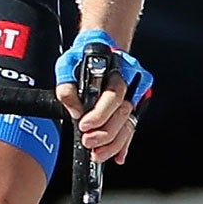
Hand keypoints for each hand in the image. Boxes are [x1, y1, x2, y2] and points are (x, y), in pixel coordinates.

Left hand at [54, 29, 150, 165]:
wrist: (100, 47)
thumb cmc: (84, 56)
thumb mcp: (67, 65)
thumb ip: (68, 88)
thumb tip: (76, 112)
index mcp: (115, 70)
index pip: (112, 96)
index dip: (99, 114)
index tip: (84, 125)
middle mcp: (130, 81)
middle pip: (122, 112)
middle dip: (105, 132)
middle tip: (89, 142)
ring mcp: (135, 94)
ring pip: (129, 123)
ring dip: (113, 143)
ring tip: (97, 153)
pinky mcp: (134, 106)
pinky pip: (131, 128)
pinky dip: (124, 144)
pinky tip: (118, 156)